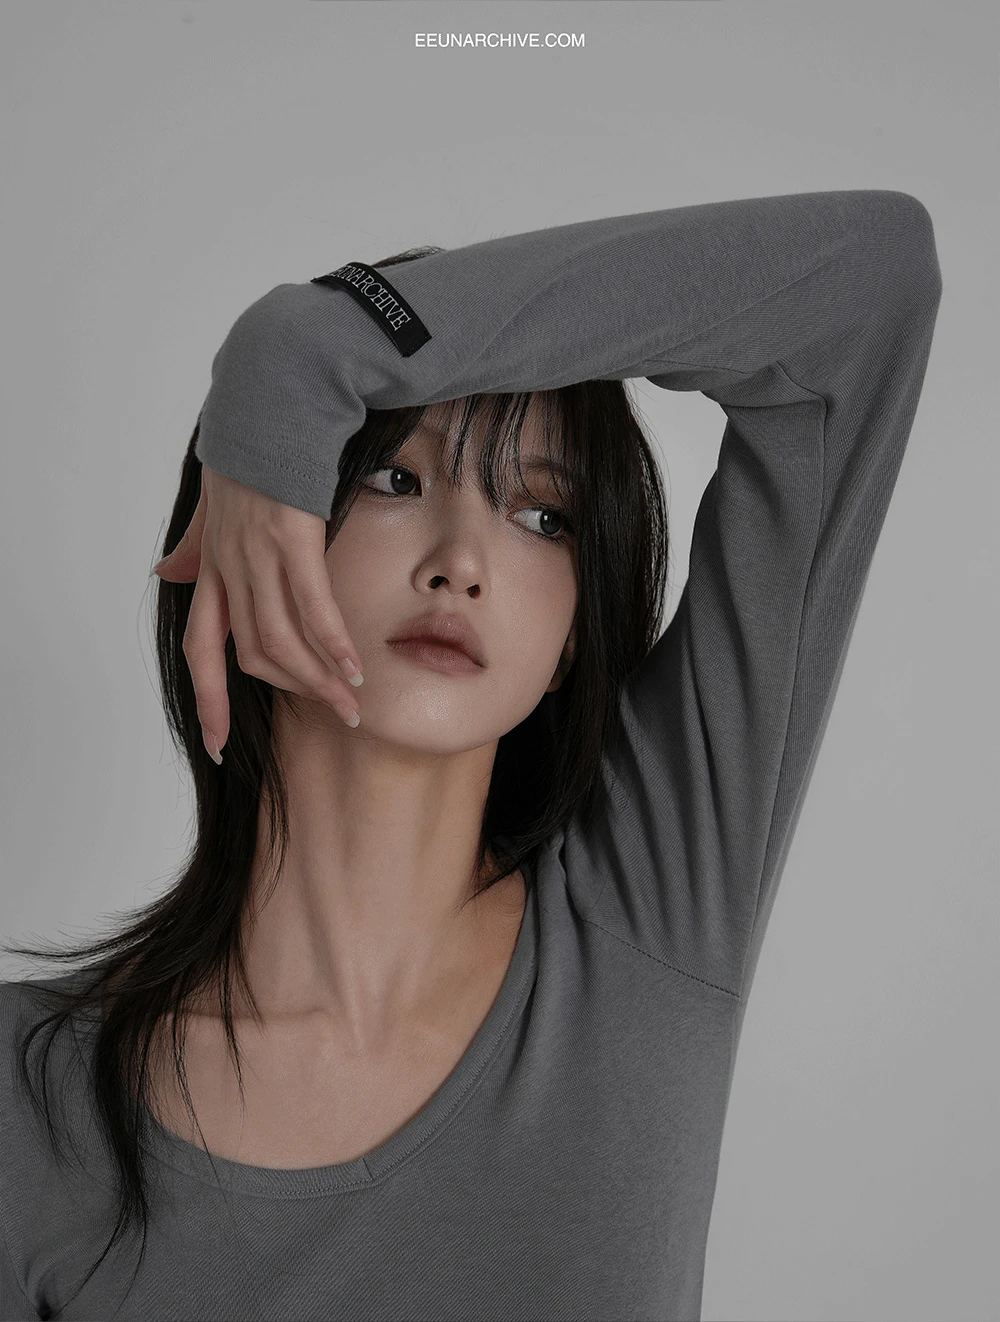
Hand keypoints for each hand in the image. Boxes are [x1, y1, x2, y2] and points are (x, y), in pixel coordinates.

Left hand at [151, 465, 364, 762]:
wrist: (267, 396)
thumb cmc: (246, 446)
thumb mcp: (208, 502)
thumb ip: (192, 544)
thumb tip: (164, 570)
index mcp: (212, 566)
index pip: (201, 648)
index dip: (208, 698)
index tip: (217, 743)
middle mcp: (230, 568)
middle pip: (252, 654)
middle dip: (291, 694)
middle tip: (333, 718)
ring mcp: (259, 554)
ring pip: (282, 639)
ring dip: (319, 679)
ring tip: (351, 702)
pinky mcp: (292, 537)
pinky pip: (312, 605)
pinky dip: (332, 642)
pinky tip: (353, 665)